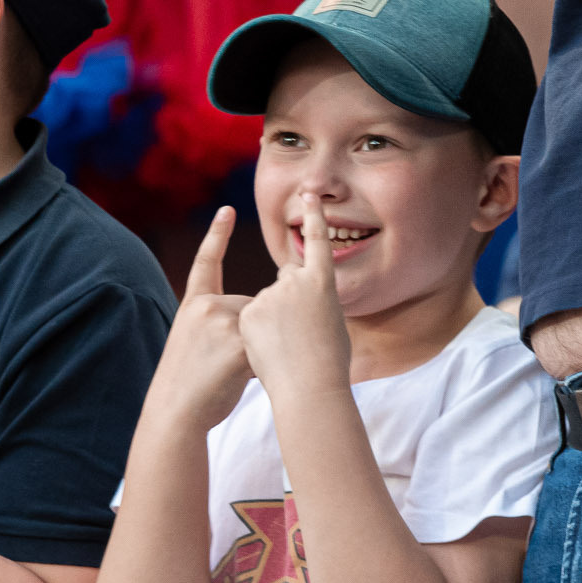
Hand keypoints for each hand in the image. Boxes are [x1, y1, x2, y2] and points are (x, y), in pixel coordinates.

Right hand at [152, 207, 256, 427]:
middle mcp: (205, 307)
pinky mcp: (238, 343)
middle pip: (251, 308)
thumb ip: (218, 323)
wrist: (174, 413)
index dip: (217, 236)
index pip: (206, 263)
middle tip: (222, 366)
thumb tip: (252, 319)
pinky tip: (239, 378)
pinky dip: (263, 364)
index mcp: (192, 305)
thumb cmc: (188, 386)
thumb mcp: (193, 343)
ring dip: (259, 350)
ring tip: (227, 374)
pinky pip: (267, 346)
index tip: (227, 209)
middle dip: (251, 335)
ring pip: (261, 327)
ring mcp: (221, 323)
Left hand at [237, 192, 352, 403]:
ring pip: (267, 302)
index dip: (313, 217)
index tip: (308, 194)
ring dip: (272, 320)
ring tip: (287, 348)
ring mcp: (270, 295)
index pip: (318, 243)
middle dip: (289, 299)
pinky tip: (269, 350)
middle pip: (287, 280)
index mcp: (324, 283)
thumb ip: (317, 305)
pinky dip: (256, 332)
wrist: (309, 388)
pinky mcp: (249, 312)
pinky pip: (251, 317)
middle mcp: (296, 281)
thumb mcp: (333, 325)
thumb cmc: (330, 365)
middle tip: (300, 332)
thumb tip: (304, 304)